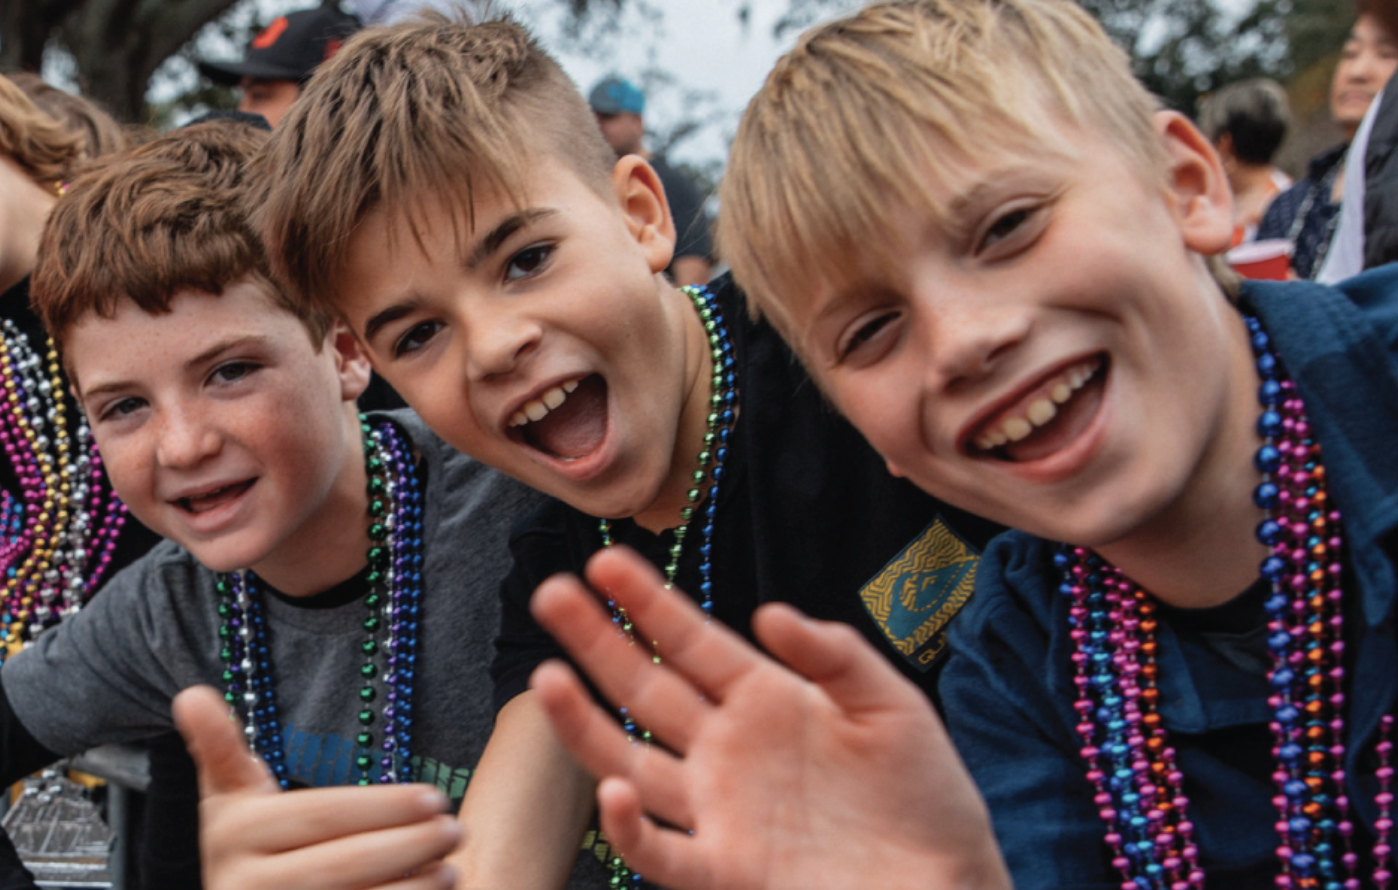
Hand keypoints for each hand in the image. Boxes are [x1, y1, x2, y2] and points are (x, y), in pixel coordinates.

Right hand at [172, 685, 461, 889]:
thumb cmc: (247, 846)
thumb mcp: (230, 798)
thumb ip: (220, 749)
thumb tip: (192, 694)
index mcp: (234, 834)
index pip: (320, 814)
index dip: (381, 807)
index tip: (434, 796)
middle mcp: (242, 884)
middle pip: (342, 864)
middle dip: (407, 845)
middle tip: (457, 828)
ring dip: (412, 887)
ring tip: (453, 868)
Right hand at [528, 547, 1011, 889]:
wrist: (949, 882)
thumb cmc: (925, 795)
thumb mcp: (890, 705)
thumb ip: (834, 654)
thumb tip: (768, 613)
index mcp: (765, 698)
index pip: (692, 640)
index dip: (648, 601)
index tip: (606, 560)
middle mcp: (729, 748)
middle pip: (646, 687)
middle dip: (597, 641)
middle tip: (552, 593)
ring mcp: (720, 809)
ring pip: (632, 760)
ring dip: (585, 723)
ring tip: (545, 676)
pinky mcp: (727, 870)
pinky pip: (661, 850)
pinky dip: (629, 827)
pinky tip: (610, 790)